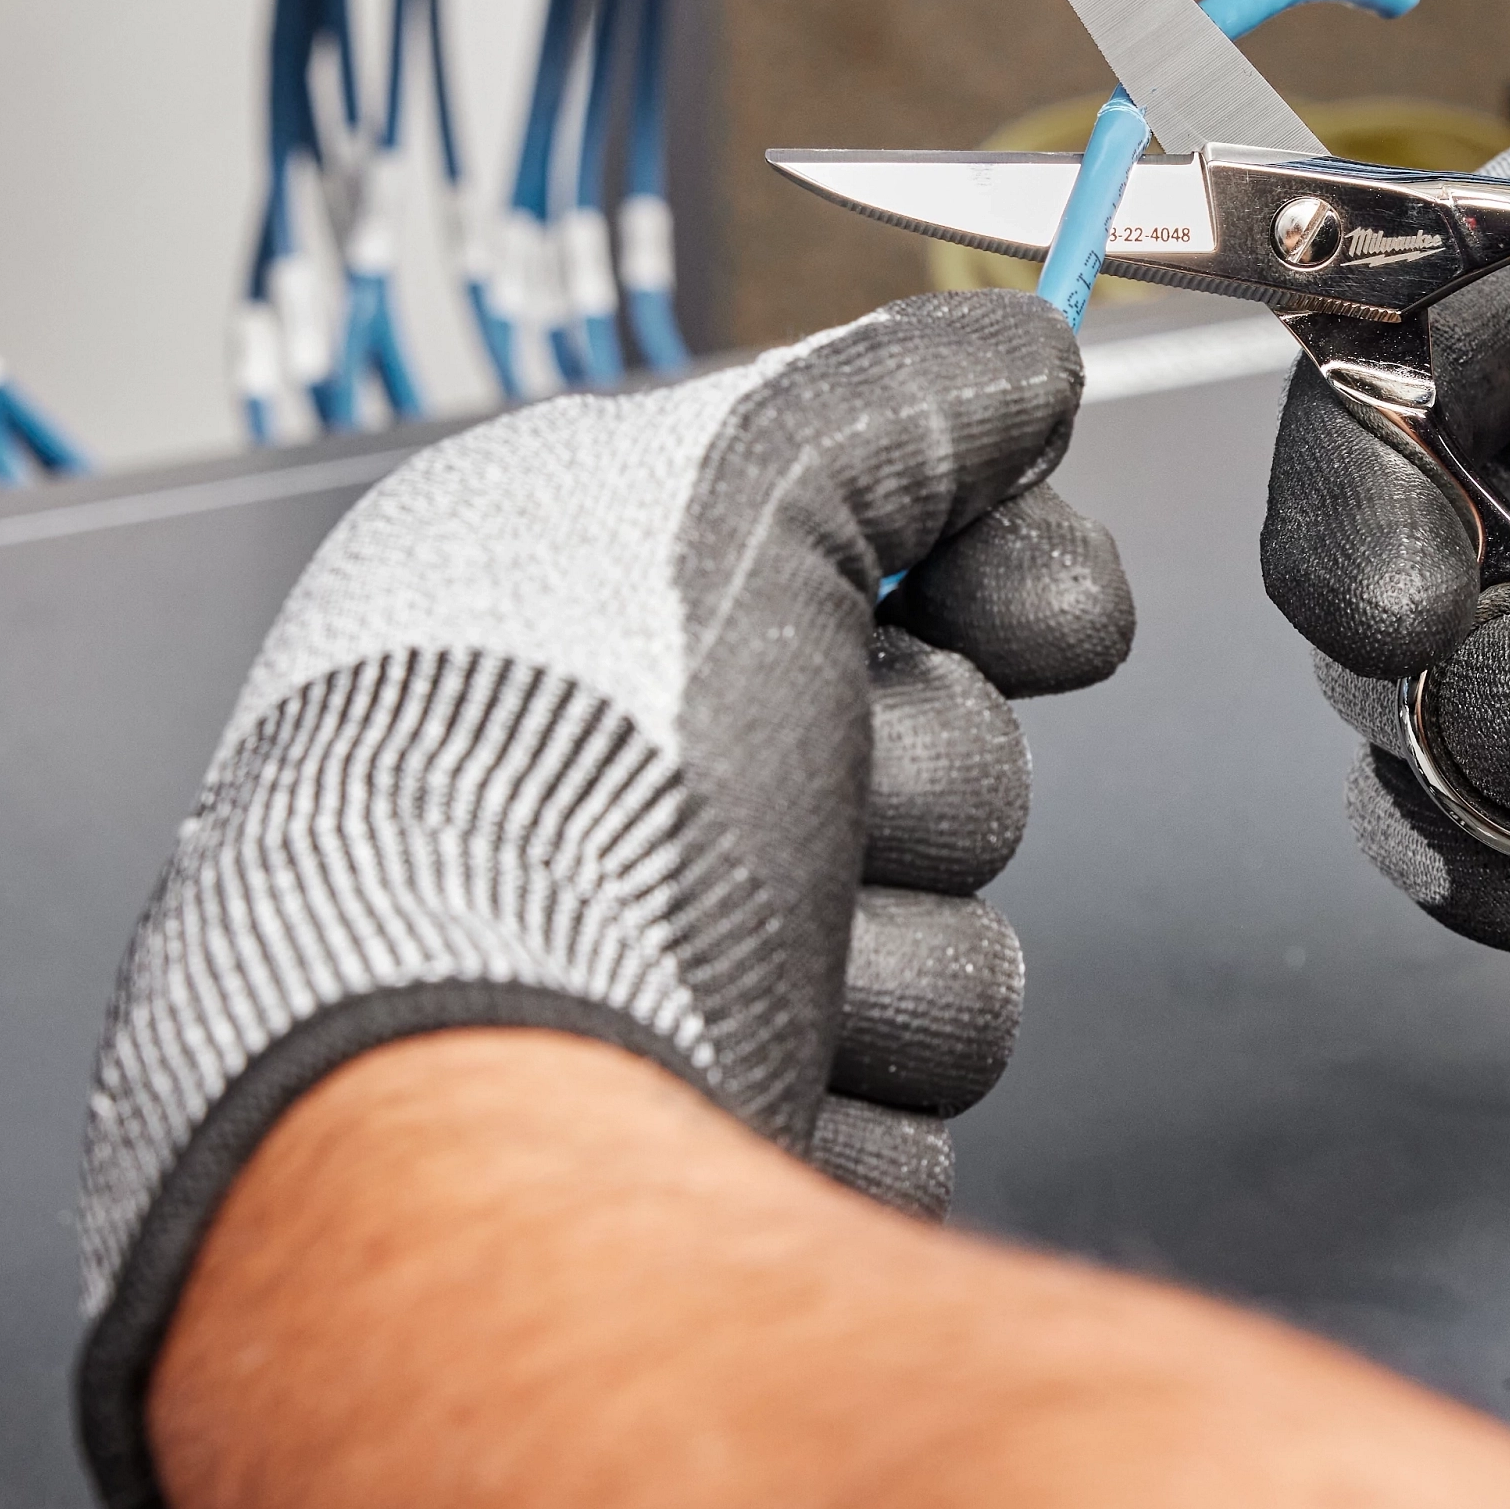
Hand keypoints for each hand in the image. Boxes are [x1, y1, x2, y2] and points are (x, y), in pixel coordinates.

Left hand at [78, 292, 1130, 1508]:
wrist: (462, 1132)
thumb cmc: (547, 808)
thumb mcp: (743, 490)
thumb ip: (907, 393)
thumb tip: (1019, 353)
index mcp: (575, 604)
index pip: (870, 553)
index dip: (998, 581)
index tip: (1047, 618)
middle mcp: (598, 783)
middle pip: (936, 759)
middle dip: (923, 789)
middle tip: (813, 798)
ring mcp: (647, 982)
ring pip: (937, 958)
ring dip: (892, 969)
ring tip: (749, 972)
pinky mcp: (694, 1154)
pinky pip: (897, 1122)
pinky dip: (853, 1109)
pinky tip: (739, 1087)